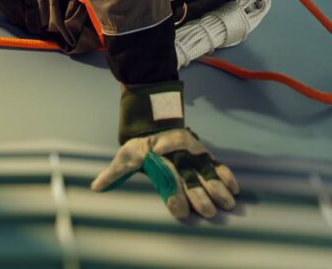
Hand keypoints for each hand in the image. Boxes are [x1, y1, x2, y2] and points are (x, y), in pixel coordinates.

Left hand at [92, 128, 240, 218]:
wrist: (155, 118)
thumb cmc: (139, 143)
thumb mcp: (125, 155)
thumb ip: (114, 173)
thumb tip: (96, 186)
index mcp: (160, 159)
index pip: (168, 180)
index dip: (174, 196)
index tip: (179, 211)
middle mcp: (179, 157)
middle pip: (190, 178)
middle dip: (199, 195)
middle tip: (207, 212)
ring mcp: (193, 154)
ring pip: (207, 171)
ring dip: (218, 187)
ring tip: (228, 203)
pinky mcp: (202, 153)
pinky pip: (216, 164)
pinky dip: (226, 174)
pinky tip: (235, 188)